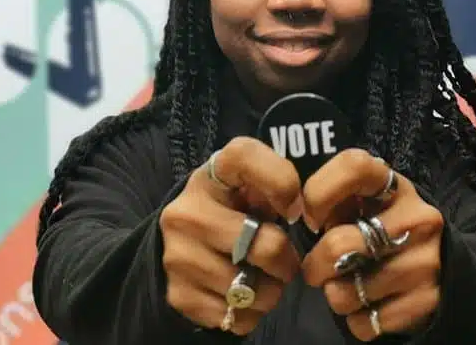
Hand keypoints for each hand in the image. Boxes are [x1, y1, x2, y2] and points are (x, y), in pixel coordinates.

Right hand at [159, 137, 303, 335]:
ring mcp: (177, 256)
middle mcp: (186, 212)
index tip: (293, 209)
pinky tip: (242, 296)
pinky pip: (236, 317)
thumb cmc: (232, 210)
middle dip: (286, 260)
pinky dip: (249, 314)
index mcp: (209, 176)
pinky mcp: (177, 295)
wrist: (180, 244)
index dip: (282, 182)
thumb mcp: (248, 187)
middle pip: (266, 246)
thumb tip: (298, 211)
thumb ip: (274, 185)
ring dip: (269, 292)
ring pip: (253, 290)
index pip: (244, 156)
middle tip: (284, 261)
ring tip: (262, 279)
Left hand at [301, 149, 443, 341]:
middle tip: (318, 268)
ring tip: (349, 284)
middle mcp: (417, 219)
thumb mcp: (368, 203)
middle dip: (314, 265)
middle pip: (337, 246)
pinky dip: (356, 320)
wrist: (445, 266)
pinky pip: (363, 322)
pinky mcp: (427, 301)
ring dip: (335, 295)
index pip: (353, 166)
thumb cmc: (386, 227)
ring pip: (344, 293)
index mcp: (396, 186)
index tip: (312, 218)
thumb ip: (337, 201)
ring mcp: (425, 262)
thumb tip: (300, 216)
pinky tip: (369, 304)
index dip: (318, 193)